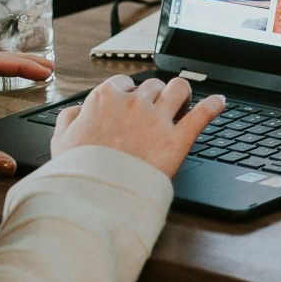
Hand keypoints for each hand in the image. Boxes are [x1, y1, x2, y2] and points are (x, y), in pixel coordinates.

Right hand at [51, 75, 223, 177]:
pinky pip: (203, 113)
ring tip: (184, 101)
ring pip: (179, 88)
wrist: (94, 198)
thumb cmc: (77, 172)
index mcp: (105, 99)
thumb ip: (69, 118)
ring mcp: (157, 120)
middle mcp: (134, 103)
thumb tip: (78, 111)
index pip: (123, 84)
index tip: (131, 103)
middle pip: (153, 86)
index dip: (129, 94)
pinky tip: (220, 102)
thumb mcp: (60, 141)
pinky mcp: (177, 139)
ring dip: (182, 93)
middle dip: (156, 95)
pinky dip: (214, 105)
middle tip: (157, 109)